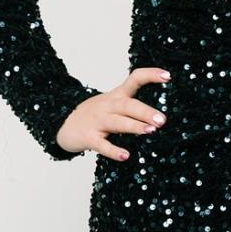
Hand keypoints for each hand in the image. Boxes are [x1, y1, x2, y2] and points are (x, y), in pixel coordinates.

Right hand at [56, 67, 171, 158]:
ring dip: (134, 126)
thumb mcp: (113, 104)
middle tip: (162, 120)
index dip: (150, 75)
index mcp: (116, 96)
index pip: (134, 79)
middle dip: (145, 111)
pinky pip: (102, 145)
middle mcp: (107, 106)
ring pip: (117, 122)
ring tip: (151, 131)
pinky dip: (114, 151)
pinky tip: (125, 156)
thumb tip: (160, 117)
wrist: (62, 124)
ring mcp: (97, 121)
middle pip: (128, 105)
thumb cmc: (95, 116)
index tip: (167, 75)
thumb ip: (133, 107)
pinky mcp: (88, 137)